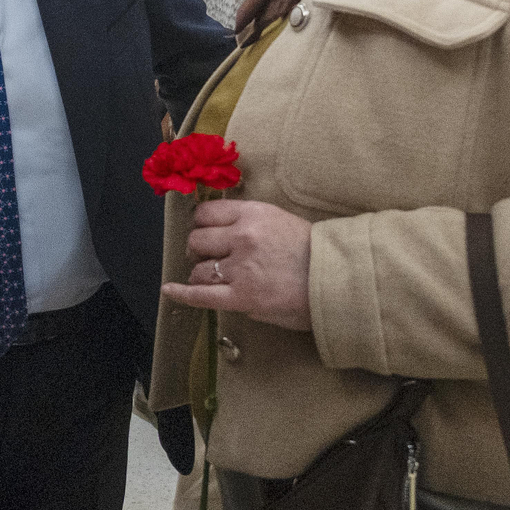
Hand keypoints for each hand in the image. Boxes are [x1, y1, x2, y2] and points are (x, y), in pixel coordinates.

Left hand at [160, 198, 313, 331]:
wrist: (339, 279)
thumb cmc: (315, 252)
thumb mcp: (280, 222)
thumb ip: (249, 224)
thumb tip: (221, 232)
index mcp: (252, 213)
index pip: (206, 213)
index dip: (201, 225)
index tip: (205, 232)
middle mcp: (241, 236)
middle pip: (197, 240)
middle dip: (199, 250)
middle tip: (210, 258)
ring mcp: (240, 268)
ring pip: (198, 269)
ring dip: (201, 274)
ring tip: (214, 278)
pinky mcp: (241, 296)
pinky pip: (201, 295)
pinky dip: (182, 293)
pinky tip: (169, 291)